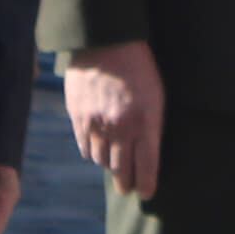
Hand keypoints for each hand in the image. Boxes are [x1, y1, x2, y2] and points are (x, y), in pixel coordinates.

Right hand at [65, 42, 165, 200]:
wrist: (105, 40)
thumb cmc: (139, 66)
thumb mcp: (156, 95)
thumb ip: (152, 125)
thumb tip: (147, 152)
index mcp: (145, 122)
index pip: (147, 165)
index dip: (147, 183)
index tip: (148, 193)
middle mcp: (120, 128)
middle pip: (122, 169)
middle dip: (127, 183)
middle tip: (129, 189)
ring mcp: (97, 123)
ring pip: (102, 160)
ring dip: (109, 166)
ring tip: (114, 168)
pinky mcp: (78, 116)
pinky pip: (85, 146)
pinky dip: (92, 153)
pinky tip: (97, 152)